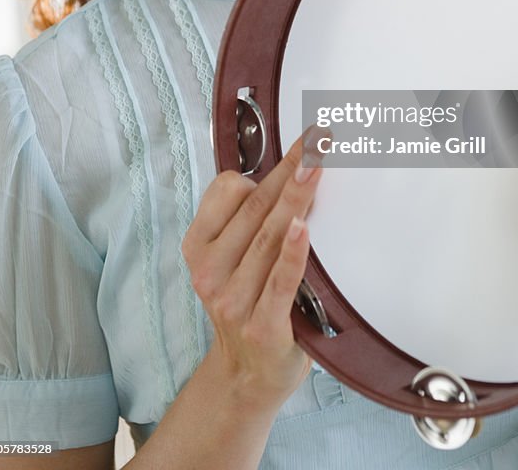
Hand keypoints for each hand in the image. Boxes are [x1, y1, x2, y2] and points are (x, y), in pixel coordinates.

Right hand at [182, 131, 321, 411]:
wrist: (248, 376)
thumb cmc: (248, 303)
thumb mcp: (231, 261)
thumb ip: (247, 222)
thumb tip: (288, 168)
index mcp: (199, 249)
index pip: (228, 192)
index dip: (264, 168)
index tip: (298, 145)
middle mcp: (210, 272)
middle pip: (256, 209)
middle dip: (289, 170)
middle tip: (318, 140)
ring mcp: (234, 301)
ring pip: (270, 237)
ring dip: (296, 197)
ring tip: (317, 166)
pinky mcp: (263, 327)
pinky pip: (280, 282)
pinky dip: (292, 252)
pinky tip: (303, 227)